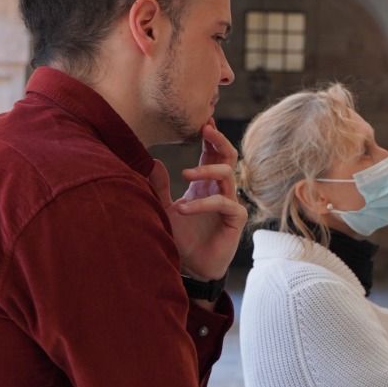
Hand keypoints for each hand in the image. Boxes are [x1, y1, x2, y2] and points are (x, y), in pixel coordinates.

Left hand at [148, 122, 246, 280]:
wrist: (191, 267)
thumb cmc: (181, 238)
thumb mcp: (163, 209)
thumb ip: (159, 187)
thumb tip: (152, 161)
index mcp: (205, 184)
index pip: (211, 154)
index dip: (209, 137)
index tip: (203, 119)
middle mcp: (220, 189)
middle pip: (228, 156)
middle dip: (218, 140)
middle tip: (205, 128)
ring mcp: (230, 203)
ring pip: (228, 174)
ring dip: (206, 170)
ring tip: (184, 174)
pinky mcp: (235, 219)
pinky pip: (224, 202)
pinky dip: (203, 203)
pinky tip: (183, 209)